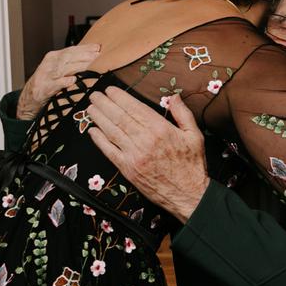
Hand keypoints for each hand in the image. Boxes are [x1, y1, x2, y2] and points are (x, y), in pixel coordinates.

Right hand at [17, 43, 101, 119]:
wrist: (30, 97)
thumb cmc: (48, 82)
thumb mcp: (57, 68)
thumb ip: (71, 62)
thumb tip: (92, 57)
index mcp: (53, 57)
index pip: (71, 50)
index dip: (84, 48)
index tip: (97, 47)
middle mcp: (49, 64)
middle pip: (69, 57)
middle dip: (84, 56)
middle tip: (98, 56)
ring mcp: (46, 75)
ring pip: (64, 69)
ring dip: (79, 66)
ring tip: (91, 65)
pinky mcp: (44, 88)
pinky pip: (55, 84)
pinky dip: (64, 82)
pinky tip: (73, 80)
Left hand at [86, 87, 208, 222]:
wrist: (188, 195)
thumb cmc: (192, 165)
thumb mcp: (194, 135)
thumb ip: (183, 114)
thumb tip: (173, 96)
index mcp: (161, 129)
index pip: (135, 108)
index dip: (120, 97)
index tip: (110, 90)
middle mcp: (145, 140)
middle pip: (120, 117)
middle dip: (105, 104)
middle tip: (94, 95)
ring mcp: (134, 155)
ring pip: (112, 131)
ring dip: (99, 118)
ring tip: (90, 108)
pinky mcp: (128, 169)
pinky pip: (110, 152)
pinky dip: (99, 140)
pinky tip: (92, 130)